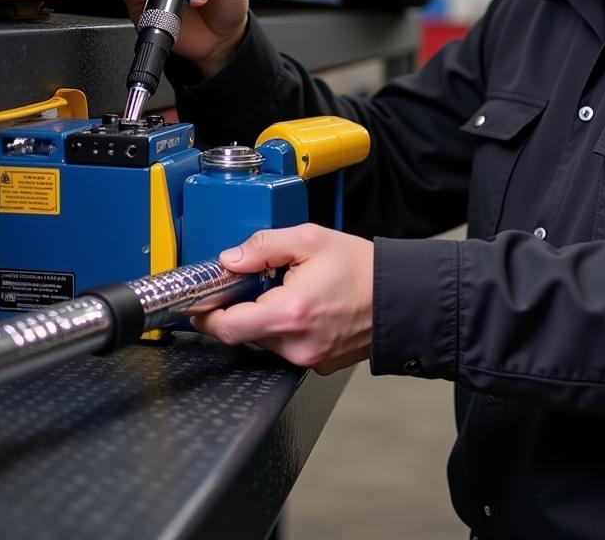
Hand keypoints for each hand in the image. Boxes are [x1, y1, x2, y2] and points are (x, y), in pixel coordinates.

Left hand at [192, 224, 373, 374]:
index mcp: (289, 311)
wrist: (402, 297)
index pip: (227, 327)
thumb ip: (264, 245)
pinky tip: (309, 309)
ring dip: (267, 318)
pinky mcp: (319, 364)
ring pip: (266, 340)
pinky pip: (289, 348)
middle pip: (245, 333)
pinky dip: (289, 330)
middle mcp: (295, 343)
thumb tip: (231, 258)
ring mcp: (308, 358)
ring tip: (293, 292)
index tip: (203, 302)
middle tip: (257, 283)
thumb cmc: (362, 269)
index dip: (207, 314)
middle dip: (243, 308)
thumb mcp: (310, 239)